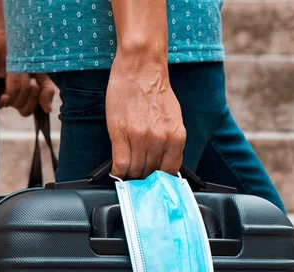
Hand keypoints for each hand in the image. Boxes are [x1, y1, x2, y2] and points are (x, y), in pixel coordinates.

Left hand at [0, 27, 55, 114]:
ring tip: (16, 70)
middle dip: (28, 95)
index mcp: (17, 92)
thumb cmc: (21, 49)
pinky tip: (6, 94)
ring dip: (18, 87)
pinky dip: (2, 101)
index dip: (35, 103)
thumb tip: (48, 109)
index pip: (27, 110)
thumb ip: (47, 90)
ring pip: (11, 102)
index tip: (38, 87)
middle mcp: (5, 94)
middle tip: (29, 80)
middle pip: (22, 108)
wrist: (2, 30)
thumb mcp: (40, 70)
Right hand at [106, 55, 185, 178]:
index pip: (169, 172)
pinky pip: (120, 164)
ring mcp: (140, 138)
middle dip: (143, 176)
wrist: (141, 69)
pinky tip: (116, 169)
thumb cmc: (155, 91)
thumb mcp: (172, 119)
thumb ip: (170, 141)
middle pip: (150, 173)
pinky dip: (117, 170)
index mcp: (176, 137)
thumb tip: (163, 162)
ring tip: (126, 169)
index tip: (152, 180)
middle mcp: (160, 140)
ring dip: (129, 173)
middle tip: (136, 174)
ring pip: (135, 171)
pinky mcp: (121, 134)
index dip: (159, 179)